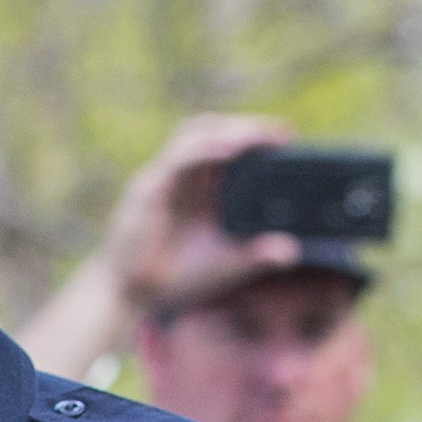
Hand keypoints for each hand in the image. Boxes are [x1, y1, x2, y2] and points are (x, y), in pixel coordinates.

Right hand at [97, 112, 290, 304]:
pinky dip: (205, 150)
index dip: (255, 137)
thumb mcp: (225, 265)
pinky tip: (230, 150)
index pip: (227, 145)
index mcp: (200, 188)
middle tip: (279, 133)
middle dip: (246, 125)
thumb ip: (256, 255)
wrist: (130, 296)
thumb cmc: (174, 279)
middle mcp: (182, 177)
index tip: (286, 138)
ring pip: (194, 134)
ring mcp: (163, 179)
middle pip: (212, 130)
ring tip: (257, 136)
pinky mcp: (149, 189)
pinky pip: (178, 158)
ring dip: (227, 130)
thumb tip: (291, 250)